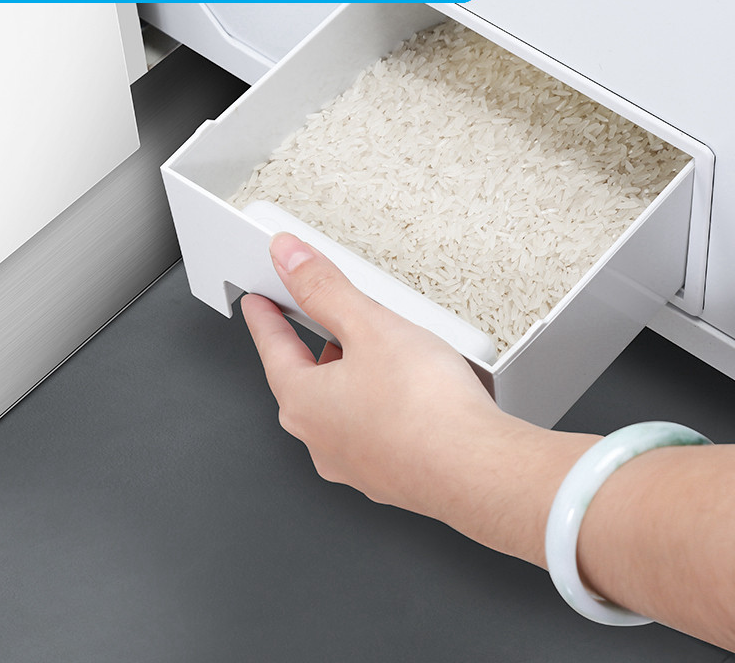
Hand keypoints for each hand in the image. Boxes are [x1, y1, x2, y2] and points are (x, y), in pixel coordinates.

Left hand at [241, 232, 508, 515]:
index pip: (272, 348)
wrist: (476, 469)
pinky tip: (410, 395)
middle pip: (305, 379)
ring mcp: (354, 464)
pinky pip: (372, 430)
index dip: (264, 319)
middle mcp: (320, 440)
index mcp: (303, 402)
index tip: (258, 306)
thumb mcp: (369, 326)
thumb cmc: (425, 408)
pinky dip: (380, 407)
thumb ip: (324, 288)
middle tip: (331, 323)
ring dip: (352, 379)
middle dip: (316, 348)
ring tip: (386, 356)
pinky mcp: (388, 476)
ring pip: (340, 407)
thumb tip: (289, 259)